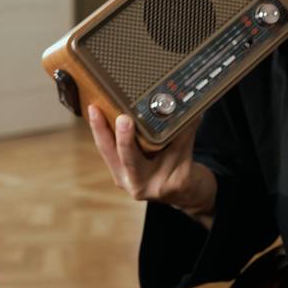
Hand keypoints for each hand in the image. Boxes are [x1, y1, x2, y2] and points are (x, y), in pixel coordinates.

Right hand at [87, 105, 216, 221]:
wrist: (185, 193)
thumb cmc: (159, 168)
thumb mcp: (140, 162)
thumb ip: (133, 138)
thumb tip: (131, 94)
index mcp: (121, 174)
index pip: (105, 149)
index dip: (98, 128)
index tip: (94, 108)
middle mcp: (136, 183)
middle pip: (127, 159)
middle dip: (125, 138)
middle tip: (123, 119)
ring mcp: (158, 184)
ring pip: (162, 148)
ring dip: (166, 125)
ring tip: (167, 105)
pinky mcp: (179, 181)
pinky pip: (183, 149)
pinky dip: (188, 130)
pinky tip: (193, 115)